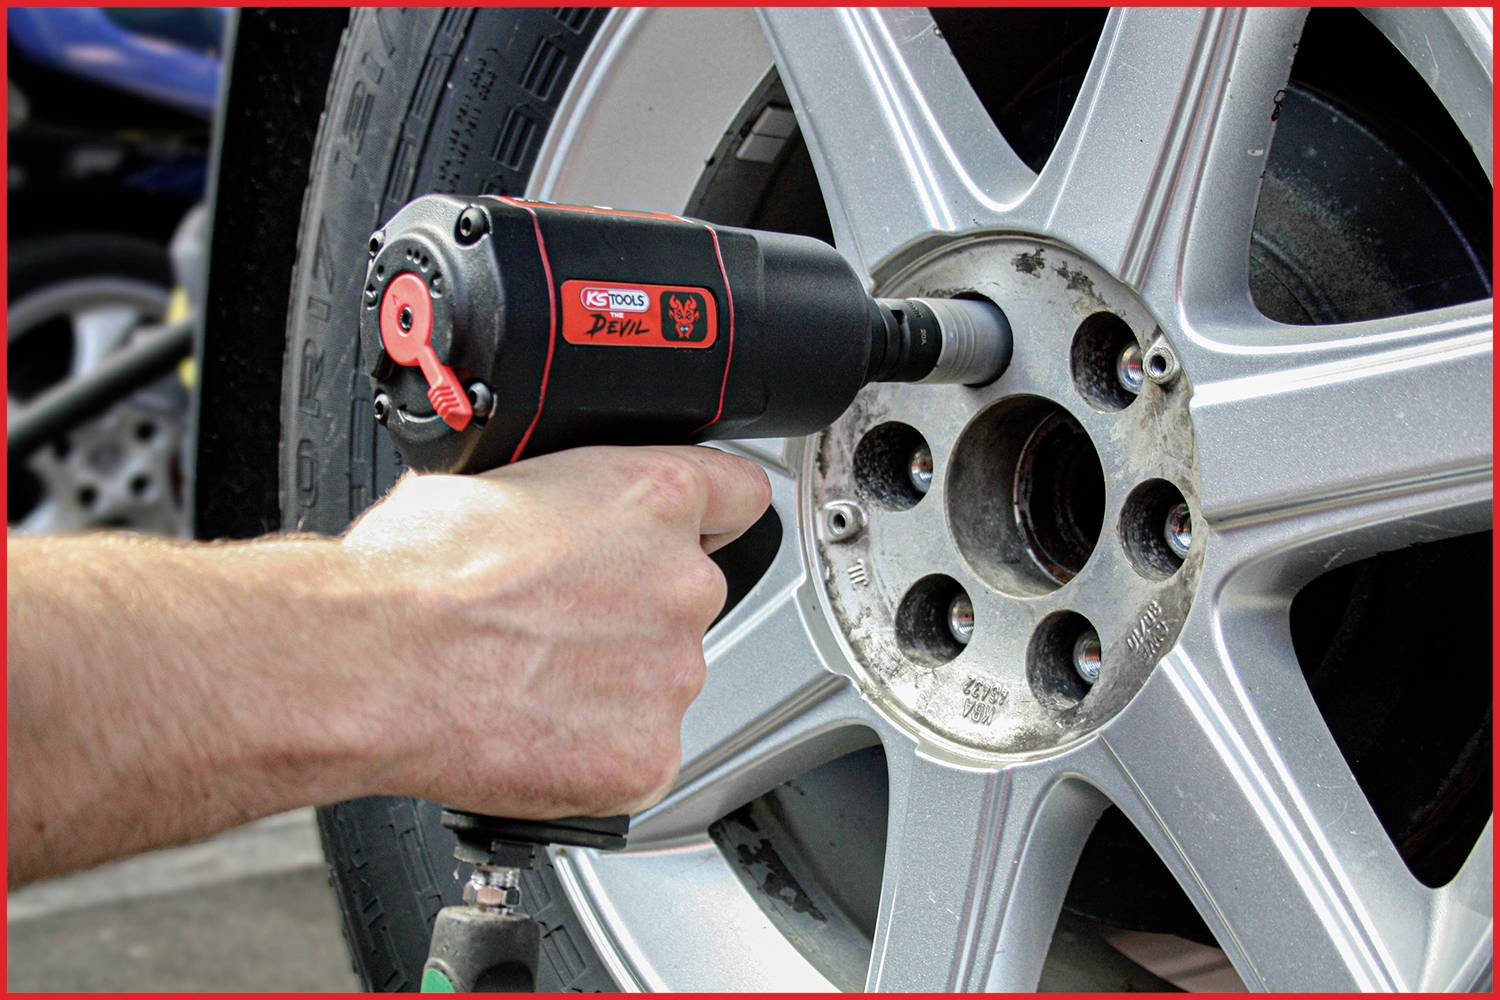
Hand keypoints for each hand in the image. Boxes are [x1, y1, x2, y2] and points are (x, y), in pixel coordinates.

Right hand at [340, 445, 771, 818]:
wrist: (371, 664)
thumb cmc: (412, 574)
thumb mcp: (496, 484)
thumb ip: (566, 502)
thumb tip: (556, 519)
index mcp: (654, 498)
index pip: (740, 495)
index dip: (713, 515)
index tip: (703, 529)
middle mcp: (683, 584)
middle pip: (689, 598)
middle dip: (635, 613)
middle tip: (558, 627)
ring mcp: (672, 676)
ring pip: (661, 679)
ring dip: (614, 684)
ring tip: (529, 682)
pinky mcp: (647, 757)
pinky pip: (638, 752)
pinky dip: (596, 751)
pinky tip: (536, 732)